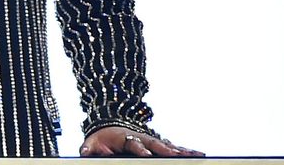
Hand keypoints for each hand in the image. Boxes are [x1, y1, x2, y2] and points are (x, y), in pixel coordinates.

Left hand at [79, 126, 203, 156]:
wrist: (107, 127)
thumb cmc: (100, 140)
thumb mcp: (91, 144)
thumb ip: (88, 149)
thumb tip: (85, 152)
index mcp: (125, 138)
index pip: (134, 144)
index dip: (140, 150)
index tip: (145, 156)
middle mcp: (141, 138)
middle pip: (156, 144)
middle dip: (166, 150)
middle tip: (177, 156)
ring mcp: (151, 141)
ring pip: (168, 146)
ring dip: (182, 150)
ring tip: (197, 154)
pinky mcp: (157, 145)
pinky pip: (173, 148)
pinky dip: (185, 150)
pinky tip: (198, 154)